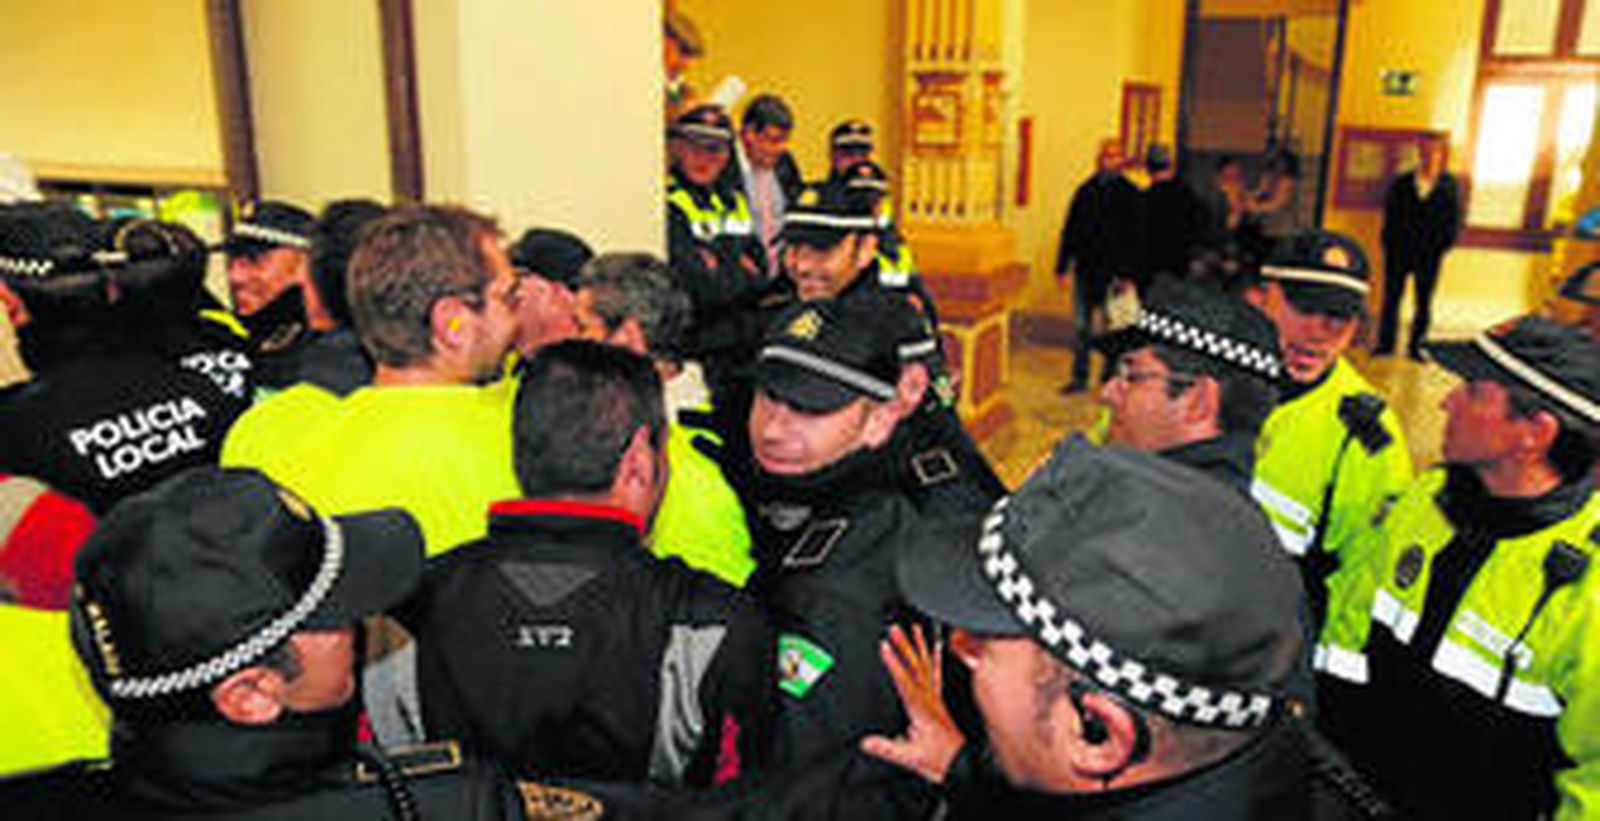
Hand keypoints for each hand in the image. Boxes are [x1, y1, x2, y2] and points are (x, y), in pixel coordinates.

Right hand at [860, 623, 964, 783]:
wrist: (959, 764)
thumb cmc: (938, 760)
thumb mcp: (910, 758)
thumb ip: (887, 748)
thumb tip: (866, 742)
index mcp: (920, 709)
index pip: (904, 681)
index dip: (894, 663)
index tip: (885, 646)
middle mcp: (928, 699)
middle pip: (915, 667)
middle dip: (904, 646)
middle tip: (895, 629)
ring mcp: (935, 698)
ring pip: (926, 666)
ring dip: (918, 646)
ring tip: (913, 629)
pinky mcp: (938, 700)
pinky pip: (936, 673)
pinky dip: (935, 658)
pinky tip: (936, 646)